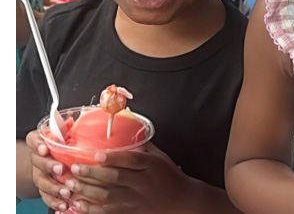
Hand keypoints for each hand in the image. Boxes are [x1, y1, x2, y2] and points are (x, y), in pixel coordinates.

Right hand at [26, 130, 70, 211]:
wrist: (51, 159)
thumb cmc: (61, 144)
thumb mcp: (63, 133)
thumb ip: (66, 128)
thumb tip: (73, 120)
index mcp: (40, 142)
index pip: (33, 140)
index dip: (37, 144)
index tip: (45, 148)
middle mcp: (36, 158)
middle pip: (38, 162)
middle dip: (49, 166)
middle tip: (60, 169)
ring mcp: (38, 174)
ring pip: (42, 180)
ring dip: (53, 187)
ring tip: (65, 191)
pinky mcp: (43, 188)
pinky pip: (45, 196)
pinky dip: (54, 201)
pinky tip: (63, 204)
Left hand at [63, 143, 190, 213]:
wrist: (182, 201)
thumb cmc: (169, 176)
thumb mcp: (159, 157)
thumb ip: (142, 146)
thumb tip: (125, 129)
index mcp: (151, 165)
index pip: (131, 160)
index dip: (113, 158)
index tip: (97, 154)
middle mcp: (143, 183)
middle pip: (116, 178)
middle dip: (92, 174)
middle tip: (75, 169)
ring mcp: (136, 200)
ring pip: (108, 196)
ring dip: (87, 191)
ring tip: (71, 186)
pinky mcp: (132, 212)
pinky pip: (109, 212)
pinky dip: (92, 209)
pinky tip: (79, 205)